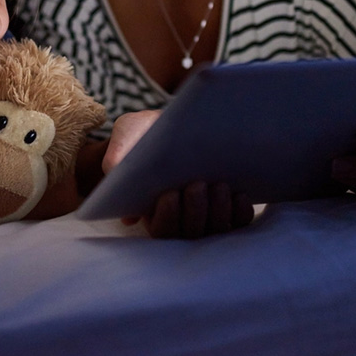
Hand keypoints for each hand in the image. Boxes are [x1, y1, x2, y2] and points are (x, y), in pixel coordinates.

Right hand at [104, 111, 253, 237]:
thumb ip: (117, 153)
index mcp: (150, 207)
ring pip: (214, 230)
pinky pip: (238, 221)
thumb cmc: (147, 131)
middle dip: (194, 213)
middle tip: (196, 186)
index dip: (166, 217)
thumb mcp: (127, 134)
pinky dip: (238, 213)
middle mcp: (180, 217)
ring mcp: (206, 214)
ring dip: (218, 213)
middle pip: (189, 233)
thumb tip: (117, 177)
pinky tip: (238, 193)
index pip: (160, 229)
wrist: (177, 123)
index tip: (169, 195)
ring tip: (218, 186)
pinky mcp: (228, 207)